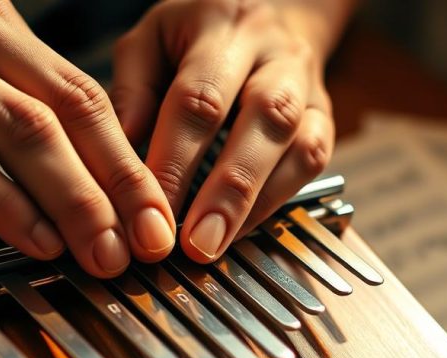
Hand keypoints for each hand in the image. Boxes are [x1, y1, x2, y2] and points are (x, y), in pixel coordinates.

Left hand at [111, 0, 340, 261]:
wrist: (270, 12)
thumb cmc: (197, 34)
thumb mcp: (151, 39)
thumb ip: (132, 89)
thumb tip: (120, 156)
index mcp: (224, 25)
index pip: (200, 98)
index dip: (176, 160)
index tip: (151, 211)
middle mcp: (276, 53)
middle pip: (264, 119)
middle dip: (228, 189)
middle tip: (196, 243)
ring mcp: (309, 87)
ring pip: (300, 146)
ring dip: (257, 203)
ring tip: (218, 245)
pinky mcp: (326, 118)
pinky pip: (314, 163)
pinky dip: (277, 202)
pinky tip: (241, 230)